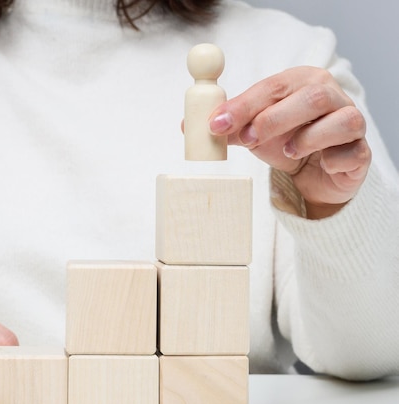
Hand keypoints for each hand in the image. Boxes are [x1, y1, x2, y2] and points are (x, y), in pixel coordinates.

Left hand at [209, 66, 371, 218]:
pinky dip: (332, 159)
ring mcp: (351, 122)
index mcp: (301, 83)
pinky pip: (351, 152)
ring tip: (288, 151)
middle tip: (248, 139)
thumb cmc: (287, 143)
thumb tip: (189, 126)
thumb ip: (228, 128)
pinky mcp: (360, 152)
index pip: (273, 87)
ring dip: (307, 138)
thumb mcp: (254, 135)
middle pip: (310, 96)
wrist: (316, 174)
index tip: (216, 124)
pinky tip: (320, 163)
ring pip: (339, 120)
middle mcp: (331, 96)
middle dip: (274, 118)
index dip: (244, 105)